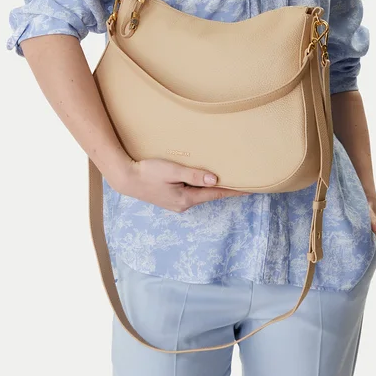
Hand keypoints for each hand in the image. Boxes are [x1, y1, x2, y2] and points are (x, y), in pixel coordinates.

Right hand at [112, 158, 252, 211]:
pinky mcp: (170, 198)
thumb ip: (193, 175)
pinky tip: (202, 180)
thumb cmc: (148, 172)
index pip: (215, 194)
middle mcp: (183, 204)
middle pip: (209, 195)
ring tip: (225, 180)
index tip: (249, 189)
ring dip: (212, 188)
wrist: (126, 178)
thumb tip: (214, 180)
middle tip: (242, 181)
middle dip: (225, 189)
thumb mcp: (172, 171)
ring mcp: (176, 203)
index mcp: (186, 199)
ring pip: (199, 194)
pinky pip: (191, 193)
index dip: (233, 190)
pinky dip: (200, 187)